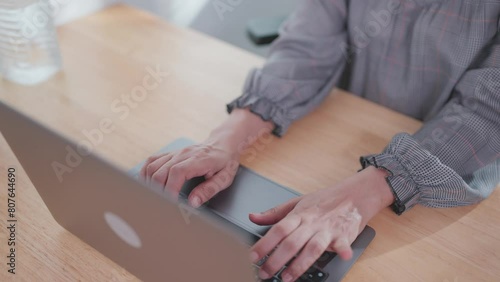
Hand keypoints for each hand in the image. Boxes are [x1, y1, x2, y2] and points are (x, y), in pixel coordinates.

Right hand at [139, 109, 273, 206]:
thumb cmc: (225, 161)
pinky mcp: (170, 153)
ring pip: (152, 166)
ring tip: (153, 197)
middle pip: (161, 171)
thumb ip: (209, 190)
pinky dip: (146, 173)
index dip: (170, 189)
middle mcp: (183, 154)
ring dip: (149, 183)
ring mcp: (175, 152)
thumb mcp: (225, 178)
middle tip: (161, 205)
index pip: (177, 173)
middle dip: (157, 190)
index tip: (170, 203)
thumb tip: (193, 202)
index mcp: (198, 160)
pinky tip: (147, 184)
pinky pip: (152, 161)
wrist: (223, 143)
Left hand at [249, 166, 393, 281]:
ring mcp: (328, 230)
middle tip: (264, 272)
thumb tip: (253, 216)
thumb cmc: (324, 201)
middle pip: (291, 242)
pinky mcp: (344, 235)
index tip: (253, 256)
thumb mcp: (297, 202)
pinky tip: (341, 256)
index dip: (265, 243)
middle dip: (276, 260)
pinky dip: (343, 250)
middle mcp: (311, 223)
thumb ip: (274, 213)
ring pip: (312, 248)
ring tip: (287, 278)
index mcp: (299, 215)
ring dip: (299, 264)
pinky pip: (343, 244)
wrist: (353, 194)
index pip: (278, 230)